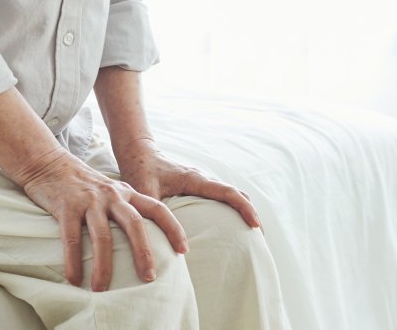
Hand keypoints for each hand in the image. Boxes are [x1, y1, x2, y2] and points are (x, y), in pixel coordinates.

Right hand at [17, 148, 188, 291]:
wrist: (50, 164)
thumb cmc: (83, 185)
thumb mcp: (111, 191)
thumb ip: (125, 208)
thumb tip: (142, 240)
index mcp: (127, 192)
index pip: (157, 209)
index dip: (173, 228)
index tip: (184, 250)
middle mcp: (112, 195)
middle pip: (135, 224)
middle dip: (143, 252)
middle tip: (149, 277)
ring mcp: (90, 200)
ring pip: (103, 236)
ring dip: (103, 265)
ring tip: (101, 289)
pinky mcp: (67, 207)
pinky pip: (72, 238)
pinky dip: (73, 261)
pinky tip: (74, 279)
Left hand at [115, 138, 262, 230]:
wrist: (137, 153)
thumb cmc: (139, 171)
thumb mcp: (145, 193)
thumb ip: (155, 215)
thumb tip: (173, 244)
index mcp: (194, 180)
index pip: (227, 192)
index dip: (243, 208)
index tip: (255, 224)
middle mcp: (202, 179)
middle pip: (235, 194)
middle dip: (250, 212)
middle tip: (260, 238)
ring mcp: (201, 182)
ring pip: (229, 195)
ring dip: (242, 211)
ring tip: (249, 236)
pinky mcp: (196, 187)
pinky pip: (220, 197)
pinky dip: (230, 209)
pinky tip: (228, 227)